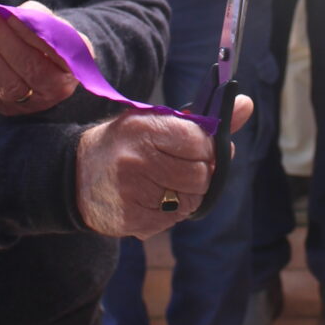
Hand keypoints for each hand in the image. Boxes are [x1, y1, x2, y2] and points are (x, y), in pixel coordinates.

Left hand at [0, 2, 84, 115]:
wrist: (46, 64)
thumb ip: (40, 19)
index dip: (28, 38)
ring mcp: (24, 105)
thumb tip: (16, 13)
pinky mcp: (1, 105)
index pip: (48, 58)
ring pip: (2, 86)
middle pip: (25, 75)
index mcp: (70, 73)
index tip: (11, 16)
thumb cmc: (51, 39)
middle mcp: (50, 95)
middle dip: (0, 44)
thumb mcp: (56, 26)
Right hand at [75, 95, 253, 236]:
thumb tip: (247, 104)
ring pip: (191, 200)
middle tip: (181, 168)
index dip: (206, 148)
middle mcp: (137, 159)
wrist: (77, 174)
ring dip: (187, 195)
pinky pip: (173, 220)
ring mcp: (133, 192)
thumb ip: (204, 120)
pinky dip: (171, 212)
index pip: (200, 141)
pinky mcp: (131, 219)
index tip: (198, 148)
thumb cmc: (127, 143)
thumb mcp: (157, 121)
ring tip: (165, 183)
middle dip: (200, 174)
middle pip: (201, 176)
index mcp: (145, 127)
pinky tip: (153, 199)